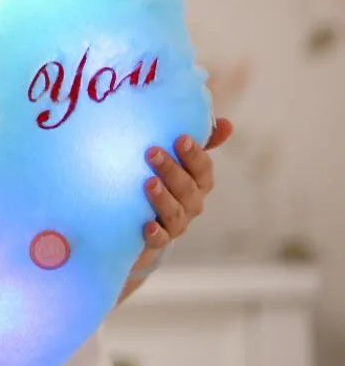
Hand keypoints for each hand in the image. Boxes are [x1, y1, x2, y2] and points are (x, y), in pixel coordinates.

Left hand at [141, 117, 233, 250]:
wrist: (139, 221)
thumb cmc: (163, 180)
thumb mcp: (176, 158)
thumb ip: (199, 140)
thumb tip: (228, 125)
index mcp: (198, 181)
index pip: (202, 168)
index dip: (194, 154)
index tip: (180, 138)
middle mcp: (191, 203)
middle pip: (187, 188)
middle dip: (171, 170)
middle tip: (152, 152)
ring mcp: (176, 223)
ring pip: (175, 213)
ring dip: (163, 198)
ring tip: (149, 183)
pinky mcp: (157, 240)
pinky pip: (160, 239)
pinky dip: (156, 233)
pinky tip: (147, 225)